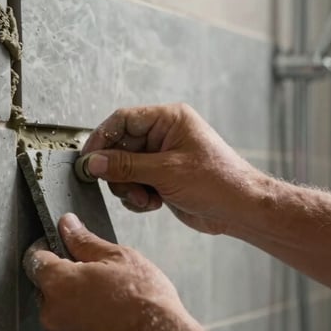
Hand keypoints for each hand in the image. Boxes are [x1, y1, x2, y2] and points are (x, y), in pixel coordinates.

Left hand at [23, 213, 208, 330]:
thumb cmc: (145, 300)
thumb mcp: (118, 257)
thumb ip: (84, 241)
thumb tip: (67, 224)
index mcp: (59, 283)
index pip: (35, 259)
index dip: (47, 249)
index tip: (61, 248)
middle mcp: (52, 312)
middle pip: (45, 286)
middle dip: (63, 278)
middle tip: (95, 275)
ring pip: (58, 309)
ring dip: (72, 302)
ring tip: (106, 299)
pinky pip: (70, 330)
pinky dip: (81, 323)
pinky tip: (107, 318)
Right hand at [81, 103, 265, 234]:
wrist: (241, 210)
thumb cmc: (218, 182)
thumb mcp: (166, 172)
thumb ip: (126, 166)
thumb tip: (94, 162)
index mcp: (169, 119)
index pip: (122, 120)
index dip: (102, 138)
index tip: (89, 159)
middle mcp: (164, 135)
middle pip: (120, 147)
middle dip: (118, 172)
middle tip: (124, 187)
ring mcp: (162, 157)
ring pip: (124, 169)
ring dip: (128, 187)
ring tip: (145, 198)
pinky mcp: (162, 177)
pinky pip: (134, 183)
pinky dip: (137, 196)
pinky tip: (152, 203)